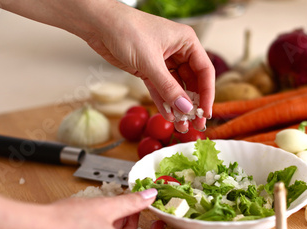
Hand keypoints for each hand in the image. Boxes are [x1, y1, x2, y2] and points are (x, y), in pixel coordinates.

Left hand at [0, 0, 214, 131]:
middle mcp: (178, 51)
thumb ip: (169, 88)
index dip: (207, 93)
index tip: (205, 112)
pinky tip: (169, 116)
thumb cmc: (126, 30)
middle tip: (195, 123)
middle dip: (193, 104)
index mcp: (186, 42)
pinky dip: (164, 103)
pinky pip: (161, 90)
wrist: (99, 25)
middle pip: (192, 82)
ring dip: (178, 107)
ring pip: (176, 88)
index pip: (204, 71)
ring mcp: (163, 62)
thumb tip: (185, 108)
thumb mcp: (150, 62)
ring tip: (181, 126)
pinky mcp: (148, 70)